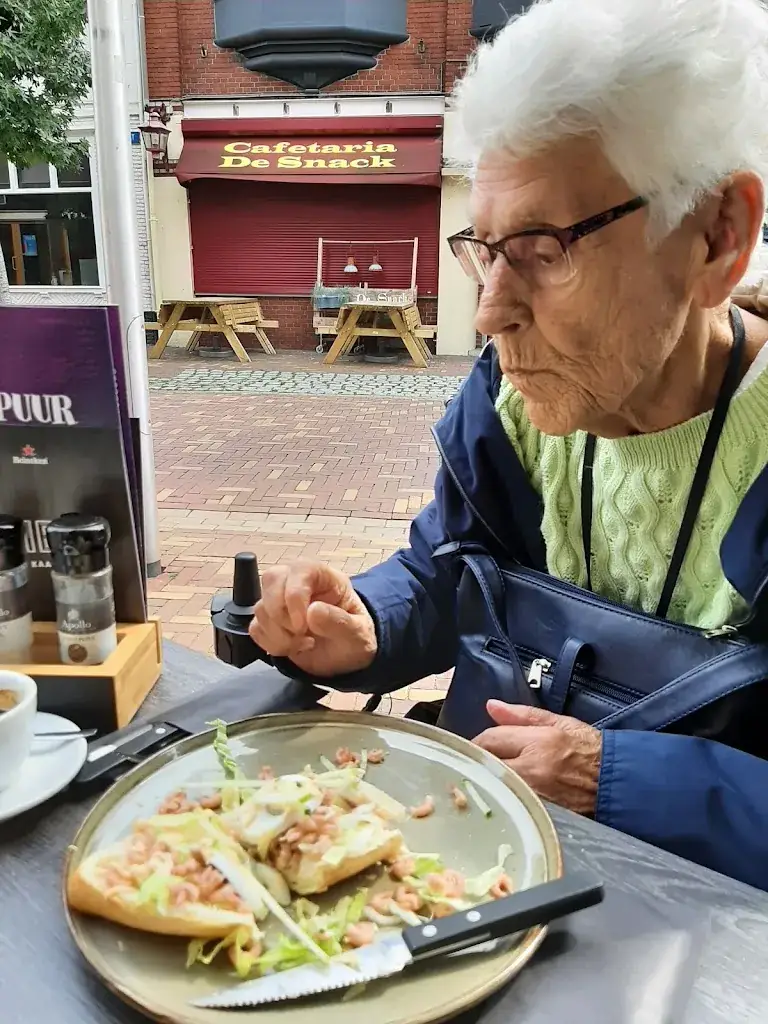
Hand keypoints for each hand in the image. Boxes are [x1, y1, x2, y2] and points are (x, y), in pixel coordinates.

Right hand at [249, 562, 376, 677]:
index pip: (300, 569)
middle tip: (302, 634)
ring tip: (303, 643)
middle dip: (282, 614)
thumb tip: (312, 611)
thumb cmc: (356, 638)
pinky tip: (291, 648)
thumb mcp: (359, 633)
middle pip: (271, 579)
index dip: (295, 596)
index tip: (303, 625)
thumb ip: (340, 622)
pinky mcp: (270, 622)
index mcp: (324, 577)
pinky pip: (255, 628)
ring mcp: (281, 601)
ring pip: (260, 607)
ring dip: (278, 634)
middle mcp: (298, 582)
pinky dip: (270, 643)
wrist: (348, 657)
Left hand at [473, 702, 601, 815]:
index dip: (480, 741)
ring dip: (490, 781)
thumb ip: (522, 715)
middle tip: (483, 762)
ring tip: (494, 778)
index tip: (481, 745)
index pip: (491, 739)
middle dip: (481, 762)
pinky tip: (507, 796)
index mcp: (539, 743)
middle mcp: (534, 771)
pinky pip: (509, 804)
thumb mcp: (561, 723)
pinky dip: (504, 798)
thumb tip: (492, 706)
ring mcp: (535, 797)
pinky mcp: (539, 816)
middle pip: (487, 765)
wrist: (619, 784)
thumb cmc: (592, 751)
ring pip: (495, 786)